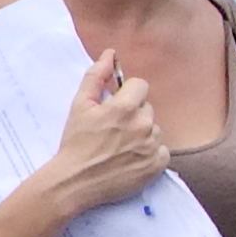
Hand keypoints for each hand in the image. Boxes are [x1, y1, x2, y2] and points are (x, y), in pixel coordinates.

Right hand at [42, 53, 167, 214]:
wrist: (74, 182)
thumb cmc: (75, 142)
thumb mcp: (79, 106)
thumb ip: (96, 77)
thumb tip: (110, 54)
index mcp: (125, 108)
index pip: (141, 86)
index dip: (127, 94)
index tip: (115, 106)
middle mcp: (143, 125)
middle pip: (147, 108)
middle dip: (133, 115)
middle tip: (113, 130)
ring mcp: (152, 146)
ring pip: (154, 130)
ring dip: (142, 134)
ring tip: (119, 146)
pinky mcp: (157, 165)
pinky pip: (161, 151)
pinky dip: (149, 153)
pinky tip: (130, 158)